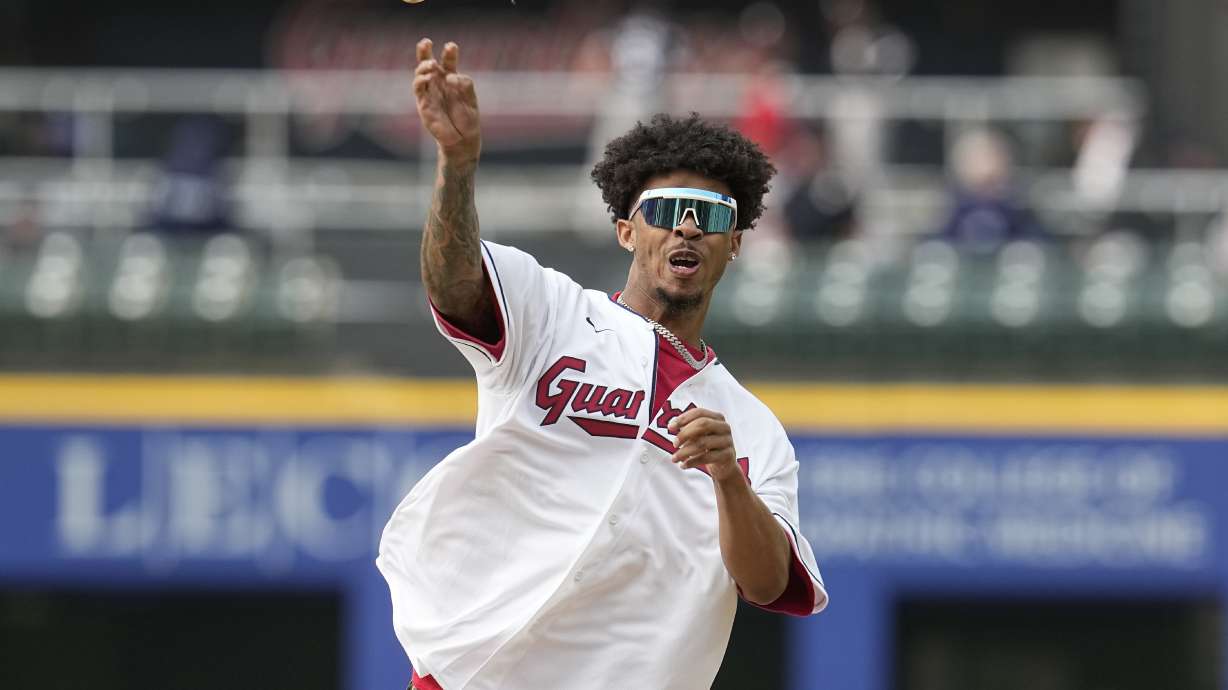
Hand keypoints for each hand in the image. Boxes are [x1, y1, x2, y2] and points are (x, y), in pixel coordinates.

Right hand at [414, 38, 480, 161]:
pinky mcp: (423, 103)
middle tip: (426, 41)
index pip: (448, 62)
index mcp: (452, 80)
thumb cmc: (467, 121)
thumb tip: (451, 76)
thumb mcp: (471, 100)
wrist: (461, 141)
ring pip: (420, 73)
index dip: (449, 53)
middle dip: (425, 51)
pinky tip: (428, 76)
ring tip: (431, 64)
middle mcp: (439, 84)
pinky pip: (418, 88)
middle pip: (428, 62)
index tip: (451, 46)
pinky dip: (421, 80)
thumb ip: (465, 85)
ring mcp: (430, 93)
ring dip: (423, 65)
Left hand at [668, 408, 739, 481]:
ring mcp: (727, 441)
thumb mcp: (699, 435)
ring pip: (702, 443)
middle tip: (674, 444)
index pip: (699, 413)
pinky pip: (706, 458)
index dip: (683, 418)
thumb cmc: (709, 447)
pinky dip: (691, 462)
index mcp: (717, 417)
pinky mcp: (727, 455)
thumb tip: (672, 426)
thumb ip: (688, 429)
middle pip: (702, 425)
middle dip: (684, 434)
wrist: (725, 467)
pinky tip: (683, 465)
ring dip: (685, 451)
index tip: (670, 427)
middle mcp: (724, 427)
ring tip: (675, 458)